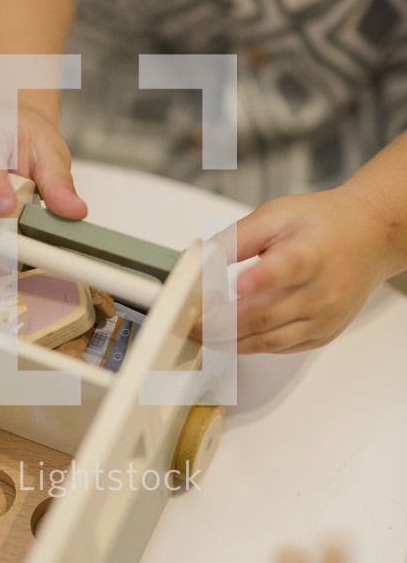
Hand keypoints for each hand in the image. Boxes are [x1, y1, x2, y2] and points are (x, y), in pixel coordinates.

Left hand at [203, 187, 387, 353]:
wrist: (369, 237)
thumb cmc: (323, 224)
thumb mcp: (277, 214)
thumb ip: (238, 238)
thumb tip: (201, 257)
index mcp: (312, 253)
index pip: (285, 269)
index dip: (258, 280)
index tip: (233, 285)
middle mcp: (323, 291)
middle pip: (267, 316)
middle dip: (223, 324)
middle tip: (193, 323)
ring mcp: (325, 318)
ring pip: (270, 341)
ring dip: (231, 342)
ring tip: (203, 334)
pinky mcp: (323, 334)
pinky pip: (281, 348)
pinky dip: (252, 345)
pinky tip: (230, 337)